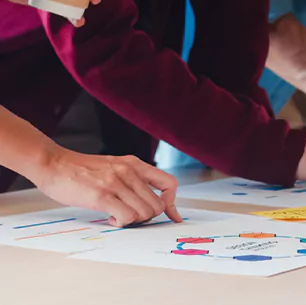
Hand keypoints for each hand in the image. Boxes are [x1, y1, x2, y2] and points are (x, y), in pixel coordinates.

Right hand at [32, 147, 181, 226]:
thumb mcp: (114, 165)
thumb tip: (149, 201)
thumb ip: (132, 179)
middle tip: (130, 216)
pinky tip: (110, 218)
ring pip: (145, 213)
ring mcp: (116, 183)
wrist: (53, 163)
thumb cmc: (81, 170)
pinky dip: (121, 223)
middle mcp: (129, 171)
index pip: (169, 183)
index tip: (170, 216)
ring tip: (117, 215)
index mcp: (134, 164)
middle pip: (158, 205)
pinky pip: (127, 217)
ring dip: (134, 221)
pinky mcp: (101, 195)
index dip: (172, 203)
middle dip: (147, 217)